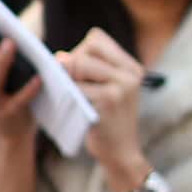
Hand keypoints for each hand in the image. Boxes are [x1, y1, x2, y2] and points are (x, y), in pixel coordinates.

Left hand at [58, 28, 149, 186]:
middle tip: (71, 85)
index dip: (79, 50)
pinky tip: (69, 105)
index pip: (96, 38)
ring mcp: (122, 85)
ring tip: (69, 94)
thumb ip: (88, 70)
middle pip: (87, 48)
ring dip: (68, 78)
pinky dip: (67, 93)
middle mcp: (131, 73)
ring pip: (79, 64)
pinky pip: (77, 86)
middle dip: (71, 63)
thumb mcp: (105, 91)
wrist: (120, 153)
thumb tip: (59, 56)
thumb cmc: (106, 121)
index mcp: (132, 67)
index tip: (76, 71)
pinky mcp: (110, 99)